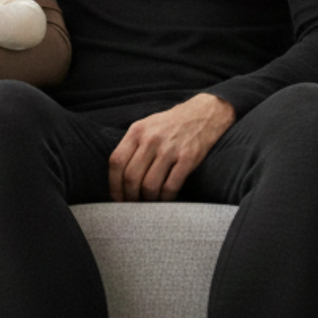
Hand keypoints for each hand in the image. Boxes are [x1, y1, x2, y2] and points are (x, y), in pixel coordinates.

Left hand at [109, 93, 236, 201]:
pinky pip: (171, 186)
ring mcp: (170, 149)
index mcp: (136, 131)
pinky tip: (165, 198)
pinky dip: (165, 197)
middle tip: (133, 204)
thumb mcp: (145, 125)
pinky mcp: (188, 158)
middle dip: (130, 196)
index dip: (114, 184)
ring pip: (150, 185)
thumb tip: (118, 175)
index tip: (117, 196)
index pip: (116, 162)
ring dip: (147, 199)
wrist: (203, 114)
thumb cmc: (170, 124)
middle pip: (131, 177)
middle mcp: (151, 140)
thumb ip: (131, 145)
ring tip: (149, 201)